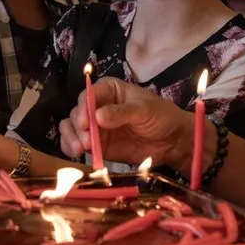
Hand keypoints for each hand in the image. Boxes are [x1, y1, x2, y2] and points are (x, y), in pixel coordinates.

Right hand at [59, 77, 200, 171]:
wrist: (173, 141)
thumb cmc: (161, 116)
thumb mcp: (144, 110)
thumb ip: (121, 113)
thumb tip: (98, 117)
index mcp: (109, 90)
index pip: (89, 95)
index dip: (83, 108)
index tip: (84, 123)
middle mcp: (97, 106)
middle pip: (77, 113)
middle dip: (77, 128)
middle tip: (85, 142)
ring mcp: (95, 126)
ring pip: (72, 128)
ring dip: (71, 138)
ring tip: (79, 150)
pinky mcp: (97, 144)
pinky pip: (77, 144)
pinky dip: (71, 148)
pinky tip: (75, 154)